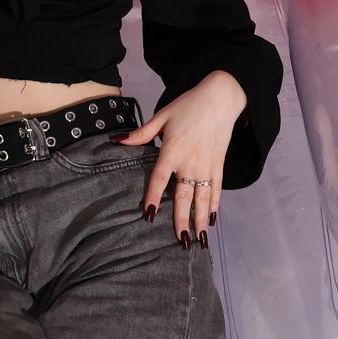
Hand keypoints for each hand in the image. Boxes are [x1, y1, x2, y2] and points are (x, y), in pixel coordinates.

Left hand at [113, 71, 245, 246]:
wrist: (220, 98)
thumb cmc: (188, 105)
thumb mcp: (162, 116)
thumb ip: (141, 133)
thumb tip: (117, 141)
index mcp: (172, 150)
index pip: (159, 178)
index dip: (153, 197)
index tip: (148, 215)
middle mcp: (190, 162)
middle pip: (184, 195)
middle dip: (182, 219)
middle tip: (181, 240)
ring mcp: (206, 165)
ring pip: (202, 198)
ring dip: (200, 219)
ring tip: (199, 239)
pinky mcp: (219, 165)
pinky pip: (216, 189)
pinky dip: (214, 205)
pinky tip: (212, 219)